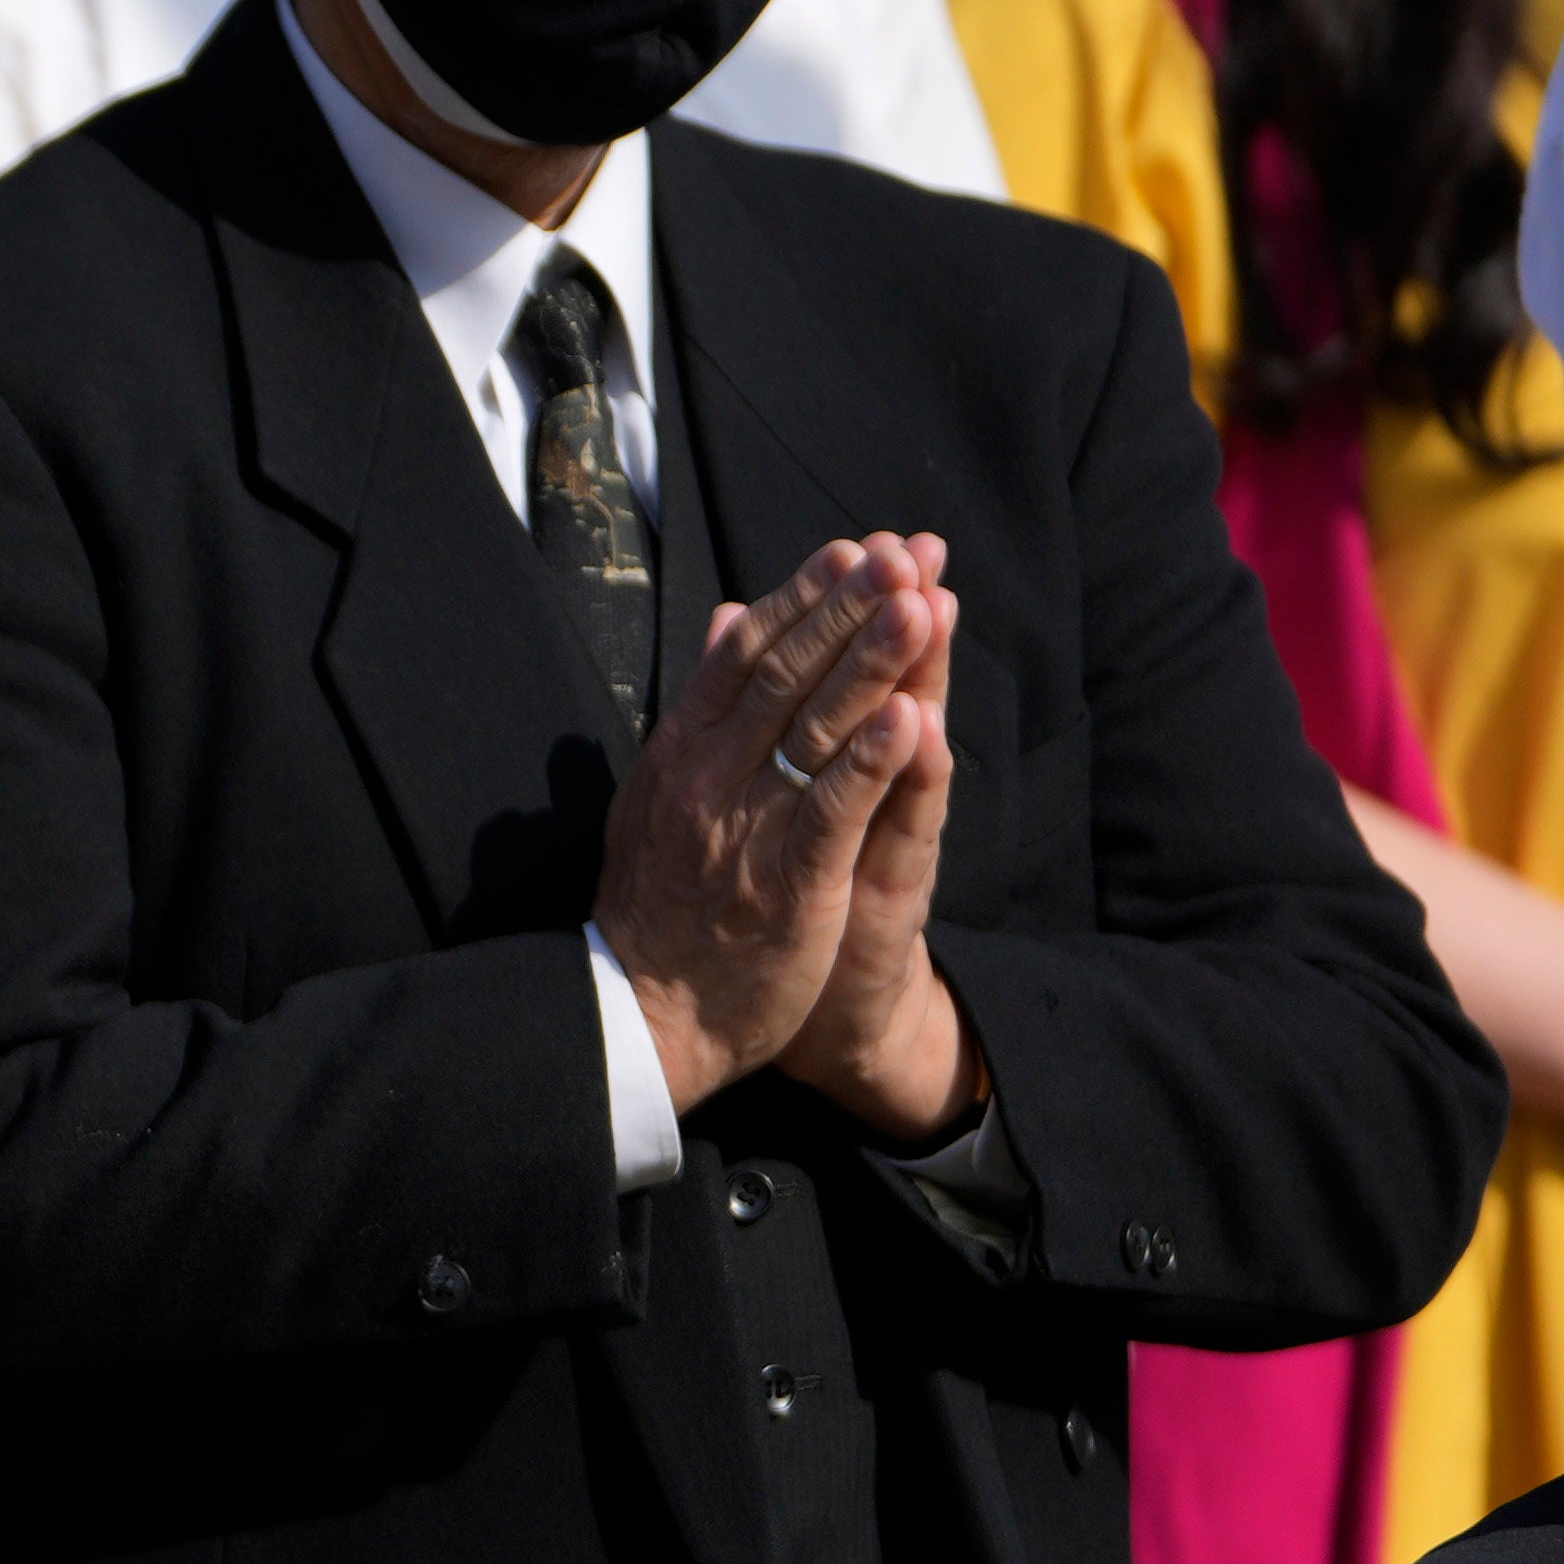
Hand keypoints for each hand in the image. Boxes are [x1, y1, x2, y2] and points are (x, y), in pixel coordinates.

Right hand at [595, 536, 951, 1119]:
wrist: (643, 1013)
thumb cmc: (661, 905)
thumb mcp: (659, 792)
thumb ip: (701, 704)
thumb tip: (726, 616)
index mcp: (679, 755)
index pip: (743, 657)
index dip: (800, 598)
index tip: (853, 550)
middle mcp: (707, 781)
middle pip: (784, 677)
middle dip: (846, 610)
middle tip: (902, 556)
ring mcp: (745, 830)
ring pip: (813, 731)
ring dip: (869, 664)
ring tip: (920, 607)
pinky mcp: (787, 884)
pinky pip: (832, 811)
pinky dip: (872, 762)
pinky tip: (914, 717)